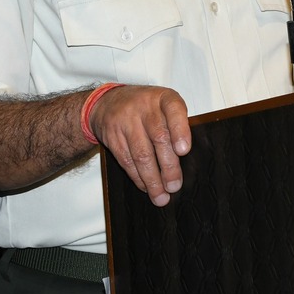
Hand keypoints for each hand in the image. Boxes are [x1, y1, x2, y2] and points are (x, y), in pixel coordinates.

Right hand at [89, 85, 191, 205]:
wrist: (108, 102)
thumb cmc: (145, 107)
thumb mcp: (163, 105)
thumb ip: (176, 124)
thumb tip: (186, 159)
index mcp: (163, 97)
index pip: (174, 109)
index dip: (180, 130)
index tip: (184, 150)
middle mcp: (144, 106)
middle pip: (159, 138)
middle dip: (168, 166)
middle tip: (174, 186)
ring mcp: (126, 121)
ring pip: (141, 154)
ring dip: (152, 179)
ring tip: (161, 196)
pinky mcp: (112, 136)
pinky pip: (127, 161)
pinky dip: (138, 178)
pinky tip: (146, 187)